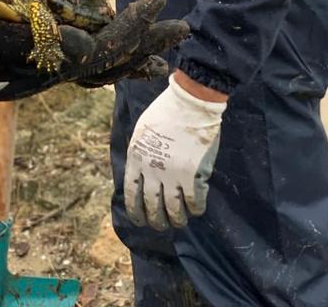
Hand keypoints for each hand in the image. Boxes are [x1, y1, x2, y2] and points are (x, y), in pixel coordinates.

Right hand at [0, 0, 188, 104]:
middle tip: (183, 27)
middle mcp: (57, 73)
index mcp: (49, 62)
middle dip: (150, 44)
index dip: (135, 28)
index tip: (156, 3)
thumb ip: (29, 23)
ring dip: (138, 54)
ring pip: (106, 68)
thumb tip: (75, 36)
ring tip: (168, 45)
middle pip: (115, 63)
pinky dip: (114, 62)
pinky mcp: (45, 69)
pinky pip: (89, 68)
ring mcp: (52, 73)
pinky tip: (132, 58)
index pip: (106, 50)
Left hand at [125, 75, 225, 229]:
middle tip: (162, 225)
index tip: (140, 222)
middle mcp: (152, 171)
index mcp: (137, 158)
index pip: (132, 194)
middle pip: (152, 207)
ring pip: (173, 211)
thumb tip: (142, 174)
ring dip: (177, 220)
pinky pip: (194, 203)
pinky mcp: (194, 176)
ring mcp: (173, 175)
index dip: (135, 212)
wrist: (191, 101)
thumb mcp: (143, 131)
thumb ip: (141, 153)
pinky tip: (196, 209)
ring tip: (180, 222)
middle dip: (157, 221)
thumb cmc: (167, 111)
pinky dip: (195, 210)